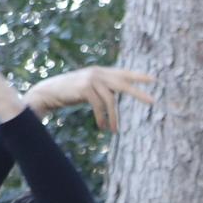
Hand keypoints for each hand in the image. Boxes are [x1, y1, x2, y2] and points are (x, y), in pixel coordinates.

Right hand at [24, 66, 156, 130]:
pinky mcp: (85, 88)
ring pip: (110, 101)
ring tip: (116, 131)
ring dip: (114, 118)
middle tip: (153, 101)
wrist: (48, 93)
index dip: (138, 76)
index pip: (123, 73)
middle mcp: (97, 72)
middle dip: (138, 93)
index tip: (154, 79)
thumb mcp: (89, 88)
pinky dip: (102, 118)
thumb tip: (114, 98)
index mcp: (100, 71)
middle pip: (123, 84)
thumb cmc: (69, 92)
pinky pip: (99, 106)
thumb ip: (102, 89)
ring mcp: (91, 79)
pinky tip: (103, 128)